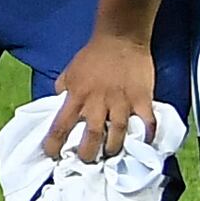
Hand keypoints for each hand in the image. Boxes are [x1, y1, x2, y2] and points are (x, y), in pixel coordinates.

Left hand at [46, 31, 157, 164]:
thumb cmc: (93, 56)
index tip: (53, 155)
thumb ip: (64, 89)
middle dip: (88, 154)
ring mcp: (121, 102)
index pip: (60, 126)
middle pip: (91, 137)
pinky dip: (147, 136)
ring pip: (117, 135)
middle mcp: (97, 103)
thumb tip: (58, 105)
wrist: (120, 39)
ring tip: (111, 155)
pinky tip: (144, 144)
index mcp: (76, 96)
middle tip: (87, 161)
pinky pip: (147, 123)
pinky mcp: (142, 99)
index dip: (54, 144)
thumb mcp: (70, 72)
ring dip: (113, 149)